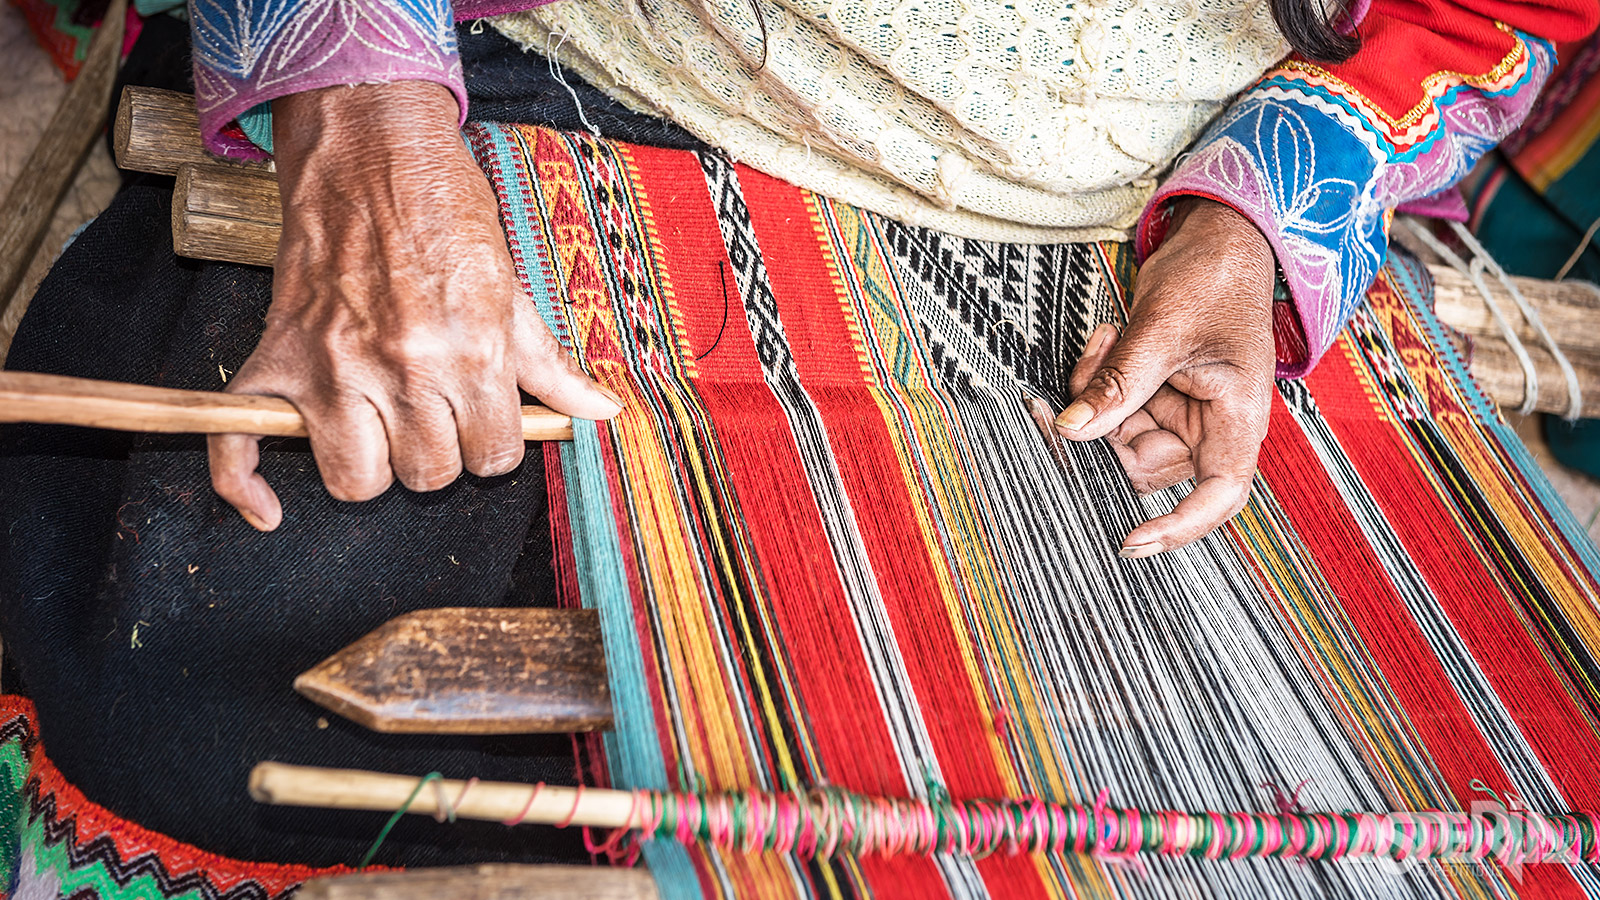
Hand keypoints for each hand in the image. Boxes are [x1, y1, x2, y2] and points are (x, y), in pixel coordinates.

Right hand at [209, 82, 621, 530]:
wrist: (369, 148)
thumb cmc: (443, 210)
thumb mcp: (510, 286)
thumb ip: (548, 363)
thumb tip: (600, 413)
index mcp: (470, 351)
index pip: (492, 458)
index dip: (491, 445)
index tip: (481, 422)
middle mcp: (403, 367)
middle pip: (427, 476)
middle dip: (437, 453)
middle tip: (432, 412)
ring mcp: (332, 367)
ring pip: (356, 480)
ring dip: (371, 465)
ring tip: (379, 424)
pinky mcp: (275, 358)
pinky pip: (238, 449)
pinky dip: (245, 486)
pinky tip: (268, 507)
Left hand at [1055, 198, 1275, 556]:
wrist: (1218, 241)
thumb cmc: (1215, 279)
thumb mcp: (1163, 330)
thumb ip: (1119, 383)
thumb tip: (1071, 430)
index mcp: (1236, 419)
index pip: (1218, 496)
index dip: (1178, 529)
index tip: (1130, 542)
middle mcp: (1209, 426)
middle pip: (1144, 463)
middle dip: (1110, 420)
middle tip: (1101, 357)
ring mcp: (1179, 413)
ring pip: (1118, 438)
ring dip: (1098, 394)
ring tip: (1110, 340)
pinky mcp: (1155, 396)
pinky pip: (1111, 412)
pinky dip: (1097, 383)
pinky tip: (1109, 342)